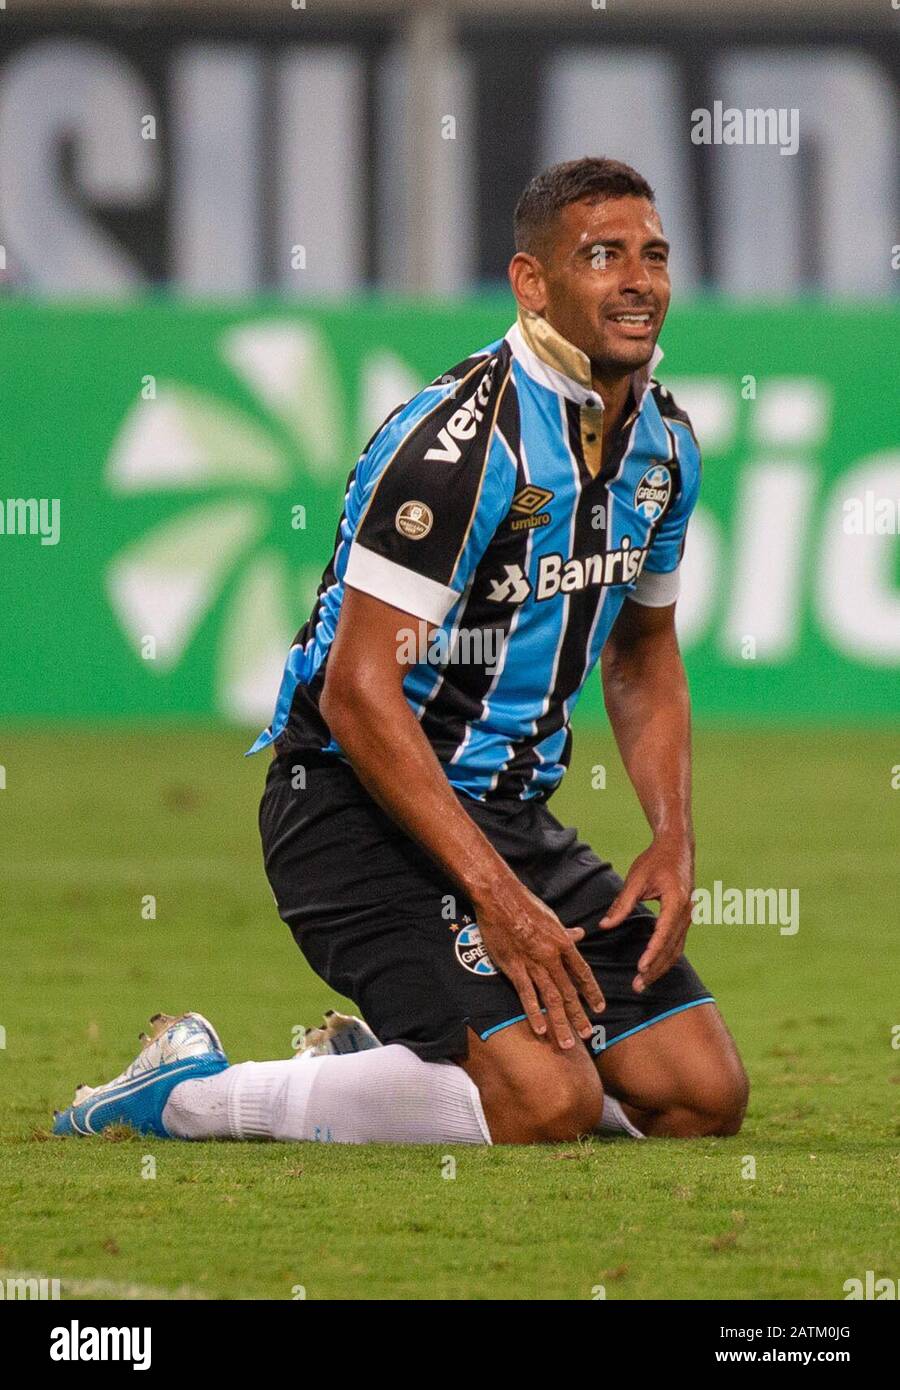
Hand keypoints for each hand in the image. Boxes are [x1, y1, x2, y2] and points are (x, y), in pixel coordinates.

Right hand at [474, 880, 604, 1049]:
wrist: (499, 897)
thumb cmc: (525, 904)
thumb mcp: (552, 917)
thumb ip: (565, 932)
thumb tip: (580, 934)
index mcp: (563, 943)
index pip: (582, 973)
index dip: (591, 992)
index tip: (599, 1008)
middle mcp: (551, 956)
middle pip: (569, 991)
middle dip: (579, 1015)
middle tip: (588, 1034)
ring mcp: (532, 963)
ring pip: (551, 998)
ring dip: (560, 1022)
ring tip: (568, 1042)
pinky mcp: (513, 967)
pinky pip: (526, 994)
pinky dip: (534, 1013)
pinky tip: (540, 1029)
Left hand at [599, 836, 694, 992]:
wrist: (678, 847)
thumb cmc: (655, 859)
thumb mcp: (636, 878)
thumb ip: (622, 904)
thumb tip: (604, 925)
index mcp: (676, 901)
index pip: (664, 933)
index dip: (652, 952)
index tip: (641, 968)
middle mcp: (686, 912)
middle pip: (671, 948)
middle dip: (655, 969)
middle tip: (637, 986)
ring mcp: (688, 917)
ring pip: (676, 950)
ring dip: (661, 968)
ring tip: (643, 983)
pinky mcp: (685, 918)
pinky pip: (677, 944)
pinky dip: (666, 958)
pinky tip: (653, 969)